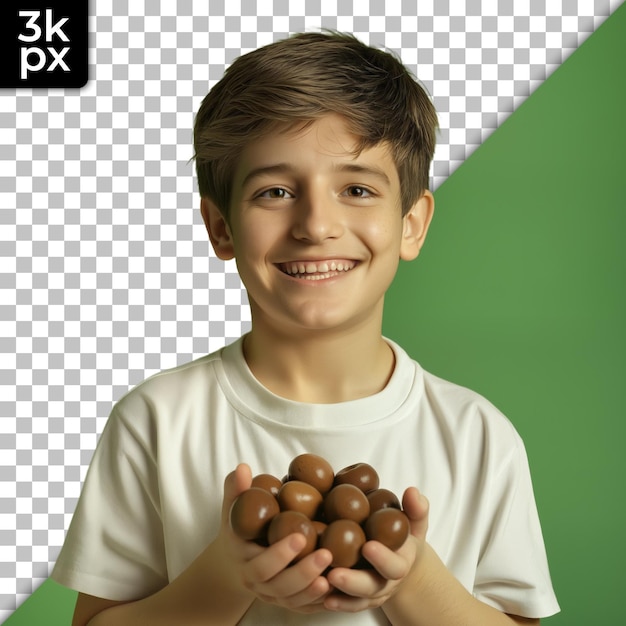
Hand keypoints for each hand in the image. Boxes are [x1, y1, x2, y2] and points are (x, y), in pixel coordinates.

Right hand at [218, 464, 333, 613]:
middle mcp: (257, 583)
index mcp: (245, 560)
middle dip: (303, 572)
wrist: (234, 562)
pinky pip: (302, 607)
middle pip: (279, 585)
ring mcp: (272, 595)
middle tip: (326, 554)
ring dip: (312, 590)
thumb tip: (243, 467)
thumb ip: (237, 490)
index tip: (300, 535)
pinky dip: (317, 602)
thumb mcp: (233, 510)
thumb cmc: (240, 529)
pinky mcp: (286, 602)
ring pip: (292, 600)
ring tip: (332, 576)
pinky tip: (335, 590)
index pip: (261, 562)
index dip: (279, 553)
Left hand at [323, 486, 429, 612]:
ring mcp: (373, 593)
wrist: (403, 562)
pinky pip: (348, 604)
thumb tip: (413, 491)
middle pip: (372, 587)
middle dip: (354, 582)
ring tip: (323, 582)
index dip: (382, 558)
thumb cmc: (405, 538)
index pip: (394, 566)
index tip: (368, 546)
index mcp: (401, 563)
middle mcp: (387, 582)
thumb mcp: (414, 523)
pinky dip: (337, 602)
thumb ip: (416, 509)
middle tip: (335, 573)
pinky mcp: (359, 598)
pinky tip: (322, 597)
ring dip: (340, 593)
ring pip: (357, 599)